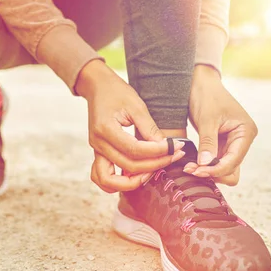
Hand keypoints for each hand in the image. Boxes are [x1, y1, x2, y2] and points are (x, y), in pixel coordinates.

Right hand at [75, 60, 185, 192]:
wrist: (97, 87)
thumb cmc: (117, 92)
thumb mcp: (137, 105)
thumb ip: (149, 128)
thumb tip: (164, 147)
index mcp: (105, 129)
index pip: (134, 150)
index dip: (157, 151)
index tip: (174, 146)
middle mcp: (98, 143)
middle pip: (127, 166)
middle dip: (154, 164)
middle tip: (173, 156)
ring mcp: (96, 150)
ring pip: (109, 180)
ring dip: (132, 182)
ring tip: (152, 173)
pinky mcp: (98, 153)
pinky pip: (101, 177)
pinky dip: (116, 183)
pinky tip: (135, 176)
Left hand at [185, 65, 257, 185]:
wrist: (199, 83)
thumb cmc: (206, 96)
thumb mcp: (207, 119)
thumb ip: (208, 143)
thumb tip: (206, 165)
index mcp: (246, 132)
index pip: (233, 160)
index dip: (215, 169)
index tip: (196, 171)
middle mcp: (243, 140)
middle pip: (232, 169)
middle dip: (213, 172)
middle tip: (191, 170)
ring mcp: (233, 143)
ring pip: (224, 168)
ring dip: (208, 171)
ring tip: (189, 167)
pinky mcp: (221, 144)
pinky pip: (216, 161)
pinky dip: (205, 165)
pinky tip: (191, 164)